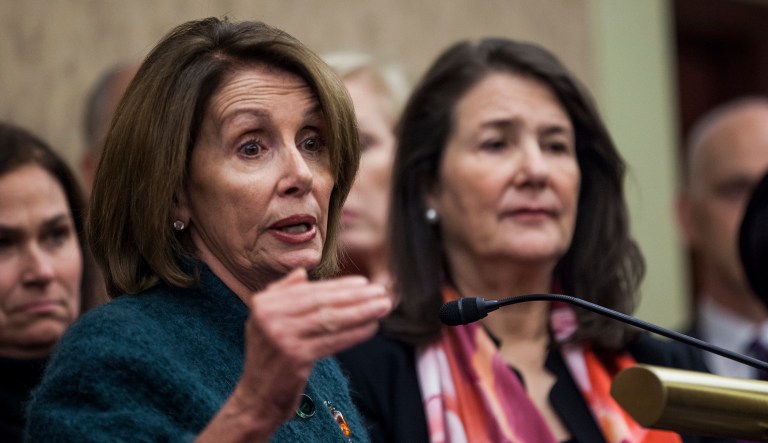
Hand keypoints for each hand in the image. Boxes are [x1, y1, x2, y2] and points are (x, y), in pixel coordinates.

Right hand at [233, 268, 391, 432]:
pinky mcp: (295, 358)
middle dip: (355, 296)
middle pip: (322, 303)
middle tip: (380, 291)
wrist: (256, 398)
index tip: (362, 282)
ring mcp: (281, 337)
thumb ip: (282, 294)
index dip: (338, 286)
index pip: (309, 291)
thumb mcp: (265, 322)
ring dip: (361, 312)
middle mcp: (269, 317)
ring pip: (330, 320)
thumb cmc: (268, 359)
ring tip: (382, 306)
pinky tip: (372, 327)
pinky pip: (332, 341)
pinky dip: (355, 333)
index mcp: (263, 303)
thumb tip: (302, 273)